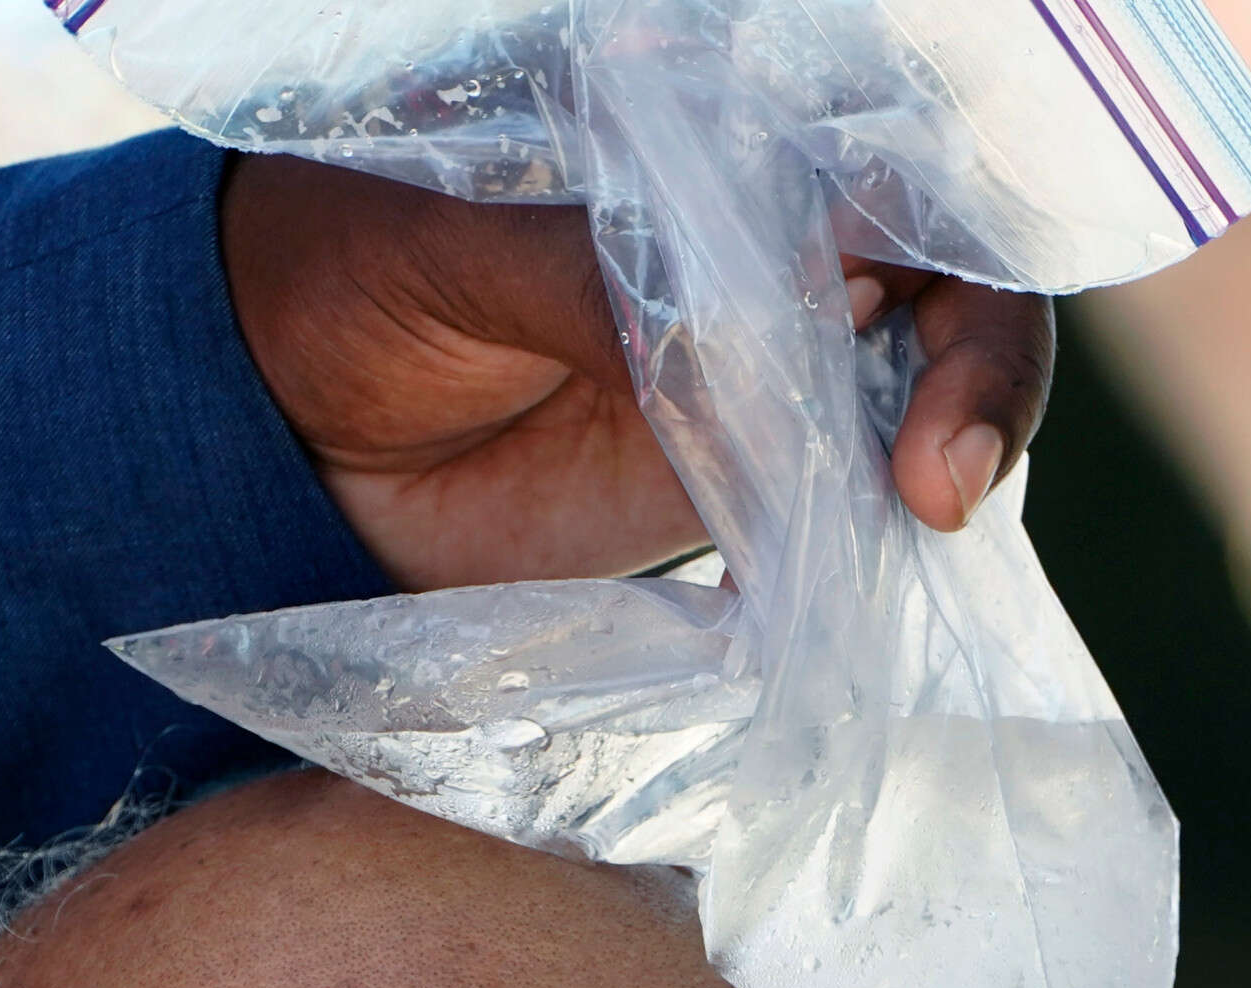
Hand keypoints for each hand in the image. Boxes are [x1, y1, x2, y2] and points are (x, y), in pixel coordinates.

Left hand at [223, 155, 1056, 592]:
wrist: (273, 435)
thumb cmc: (338, 280)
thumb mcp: (446, 250)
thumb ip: (585, 281)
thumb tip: (737, 342)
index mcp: (711, 136)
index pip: (887, 148)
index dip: (942, 221)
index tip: (911, 317)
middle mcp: (771, 242)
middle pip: (951, 280)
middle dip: (977, 367)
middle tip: (940, 477)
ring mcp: (771, 373)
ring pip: (928, 401)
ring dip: (946, 460)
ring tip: (919, 518)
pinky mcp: (746, 496)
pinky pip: (850, 518)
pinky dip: (875, 553)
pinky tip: (862, 589)